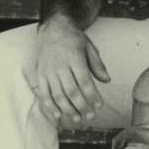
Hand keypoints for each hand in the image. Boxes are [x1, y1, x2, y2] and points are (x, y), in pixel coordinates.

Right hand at [27, 13, 110, 127]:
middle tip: (91, 116)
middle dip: (82, 106)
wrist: (53, 30)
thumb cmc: (74, 40)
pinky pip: (44, 94)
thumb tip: (107, 80)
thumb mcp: (89, 47)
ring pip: (58, 95)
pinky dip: (50, 106)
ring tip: (78, 119)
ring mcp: (49, 72)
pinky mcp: (41, 76)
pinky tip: (58, 115)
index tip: (99, 106)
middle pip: (71, 91)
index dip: (92, 95)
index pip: (84, 81)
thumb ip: (97, 64)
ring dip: (68, 110)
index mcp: (74, 58)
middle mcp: (60, 66)